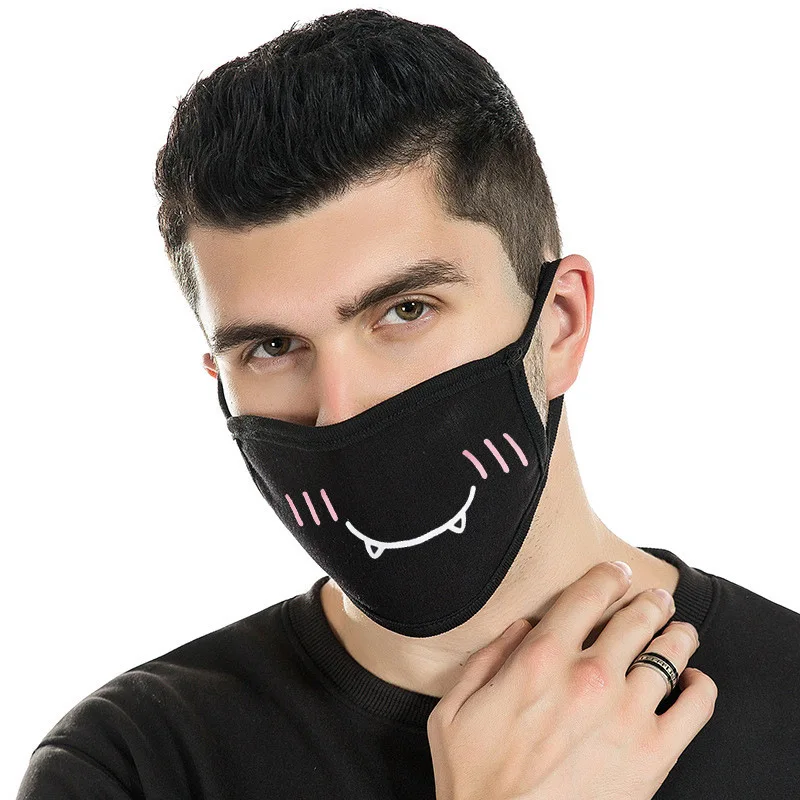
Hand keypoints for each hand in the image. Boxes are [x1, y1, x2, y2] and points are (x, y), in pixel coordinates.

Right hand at [427, 560, 716, 799]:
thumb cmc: (475, 779)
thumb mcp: (454, 710)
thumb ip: (487, 658)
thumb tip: (521, 627)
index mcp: (541, 659)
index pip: (588, 594)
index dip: (607, 576)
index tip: (615, 573)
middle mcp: (589, 677)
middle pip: (636, 617)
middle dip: (648, 601)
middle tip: (654, 599)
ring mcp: (626, 715)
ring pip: (670, 652)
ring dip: (677, 634)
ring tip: (678, 632)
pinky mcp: (652, 755)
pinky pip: (697, 706)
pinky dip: (701, 686)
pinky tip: (693, 681)